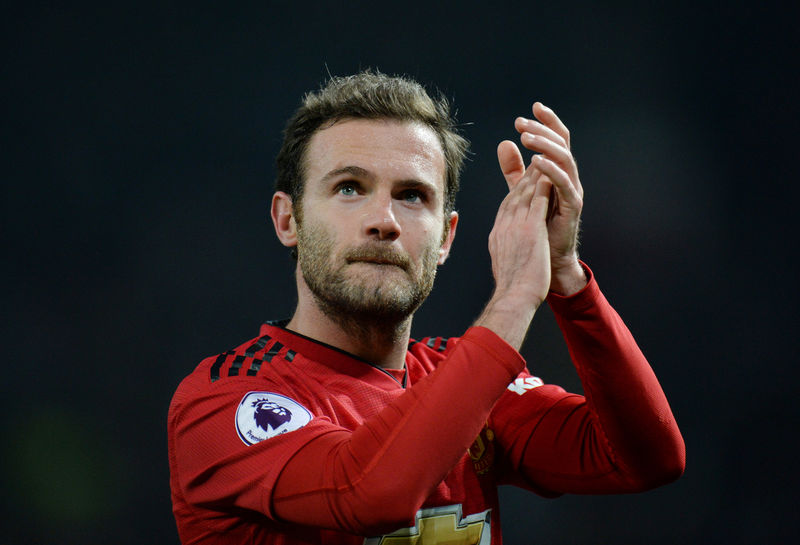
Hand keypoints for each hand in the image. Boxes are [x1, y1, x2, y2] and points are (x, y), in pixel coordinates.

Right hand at [475, 165, 551, 348]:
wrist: (513, 297)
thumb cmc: (512, 287)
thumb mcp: (505, 262)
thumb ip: (507, 249)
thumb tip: (506, 248)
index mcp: (499, 232)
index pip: (508, 204)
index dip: (516, 188)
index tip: (525, 177)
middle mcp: (505, 224)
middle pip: (515, 193)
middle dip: (524, 175)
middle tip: (534, 158)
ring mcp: (516, 225)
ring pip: (525, 192)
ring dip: (534, 174)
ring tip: (543, 158)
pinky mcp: (531, 228)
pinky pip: (538, 200)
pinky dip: (543, 185)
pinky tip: (550, 174)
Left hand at [497, 102, 585, 294]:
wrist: (546, 258)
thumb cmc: (538, 223)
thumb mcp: (522, 191)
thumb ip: (514, 169)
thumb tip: (505, 142)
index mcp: (558, 171)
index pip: (556, 139)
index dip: (547, 122)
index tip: (531, 108)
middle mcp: (569, 177)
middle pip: (562, 144)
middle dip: (543, 130)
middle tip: (522, 123)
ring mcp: (573, 190)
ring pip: (564, 159)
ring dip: (545, 146)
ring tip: (526, 137)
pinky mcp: (572, 206)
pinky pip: (564, 184)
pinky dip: (551, 171)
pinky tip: (537, 162)